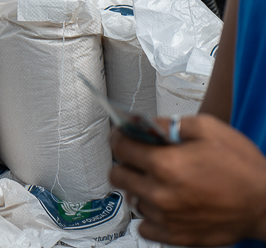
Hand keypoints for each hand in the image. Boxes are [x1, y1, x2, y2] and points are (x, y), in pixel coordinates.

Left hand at [111, 114, 265, 245]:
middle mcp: (160, 193)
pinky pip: (144, 226)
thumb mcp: (209, 129)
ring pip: (131, 199)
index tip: (121, 135)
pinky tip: (163, 204)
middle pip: (117, 175)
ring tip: (158, 181)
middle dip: (124, 162)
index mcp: (166, 164)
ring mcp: (166, 218)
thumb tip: (146, 124)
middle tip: (138, 157)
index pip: (121, 148)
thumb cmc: (242, 167)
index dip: (119, 137)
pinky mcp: (174, 236)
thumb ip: (170, 124)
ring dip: (139, 188)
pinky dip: (149, 214)